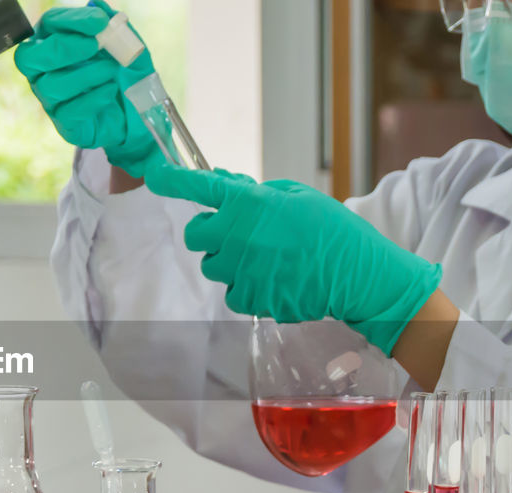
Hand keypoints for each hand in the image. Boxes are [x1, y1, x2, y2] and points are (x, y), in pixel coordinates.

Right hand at [14, 1, 160, 177]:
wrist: (137, 112)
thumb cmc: (124, 73)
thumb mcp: (125, 46)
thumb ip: (112, 25)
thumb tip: (97, 5)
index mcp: (53, 42)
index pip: (48, 25)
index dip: (70, 20)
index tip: (99, 21)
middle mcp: (43, 70)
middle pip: (29, 58)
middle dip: (63, 48)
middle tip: (94, 45)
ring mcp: (50, 98)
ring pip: (51, 86)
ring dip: (85, 74)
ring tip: (111, 70)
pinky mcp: (63, 123)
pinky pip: (68, 111)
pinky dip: (92, 98)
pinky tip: (110, 90)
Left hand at [144, 164, 442, 355]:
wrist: (357, 275)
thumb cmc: (332, 229)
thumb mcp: (297, 196)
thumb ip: (256, 192)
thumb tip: (227, 185)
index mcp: (248, 204)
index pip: (199, 187)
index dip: (172, 180)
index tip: (154, 175)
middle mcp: (236, 236)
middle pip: (196, 235)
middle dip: (209, 232)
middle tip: (234, 232)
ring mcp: (240, 270)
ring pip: (212, 265)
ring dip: (227, 260)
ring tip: (262, 259)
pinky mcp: (249, 298)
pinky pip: (231, 292)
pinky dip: (245, 287)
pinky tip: (271, 280)